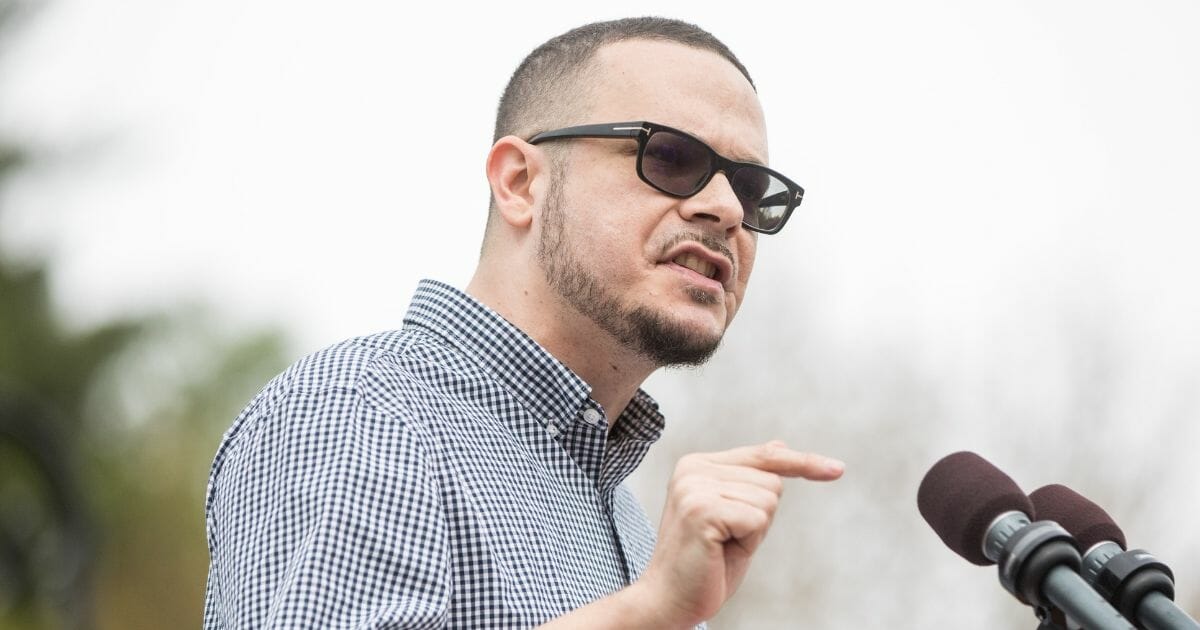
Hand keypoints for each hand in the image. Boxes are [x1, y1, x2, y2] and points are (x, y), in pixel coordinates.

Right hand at [634, 441, 843, 627]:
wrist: (669, 600)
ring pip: (768, 500)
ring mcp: (695, 487)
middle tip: (725, 541)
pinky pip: (757, 519)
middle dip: (760, 518)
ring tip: (719, 546)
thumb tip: (780, 444)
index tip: (838, 470)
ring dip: (753, 532)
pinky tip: (717, 550)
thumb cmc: (705, 563)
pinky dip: (748, 541)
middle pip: (772, 481)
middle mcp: (693, 469)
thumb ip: (752, 480)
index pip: (763, 455)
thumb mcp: (736, 516)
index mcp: (698, 464)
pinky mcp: (701, 509)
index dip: (802, 462)